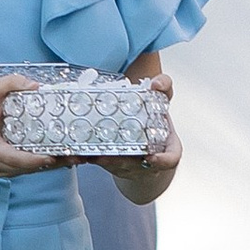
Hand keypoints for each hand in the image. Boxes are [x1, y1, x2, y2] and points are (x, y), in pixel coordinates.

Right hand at [0, 73, 70, 178]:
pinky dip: (46, 164)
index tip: (49, 157)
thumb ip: (11, 82)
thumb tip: (34, 86)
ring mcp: (0, 167)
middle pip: (24, 167)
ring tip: (74, 156)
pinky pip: (29, 169)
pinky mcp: (9, 168)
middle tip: (74, 155)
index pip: (9, 157)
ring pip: (29, 171)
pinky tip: (63, 156)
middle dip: (50, 163)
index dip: (30, 160)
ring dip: (51, 166)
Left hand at [94, 73, 179, 191]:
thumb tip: (157, 83)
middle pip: (135, 165)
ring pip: (116, 167)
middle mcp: (149, 162)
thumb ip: (163, 89)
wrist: (147, 141)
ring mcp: (131, 167)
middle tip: (106, 156)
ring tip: (90, 154)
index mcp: (167, 150)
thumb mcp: (163, 104)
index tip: (150, 157)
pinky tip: (80, 153)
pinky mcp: (114, 166)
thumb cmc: (157, 124)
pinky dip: (91, 158)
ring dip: (102, 161)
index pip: (169, 159)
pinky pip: (102, 164)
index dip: (161, 160)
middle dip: (119, 162)